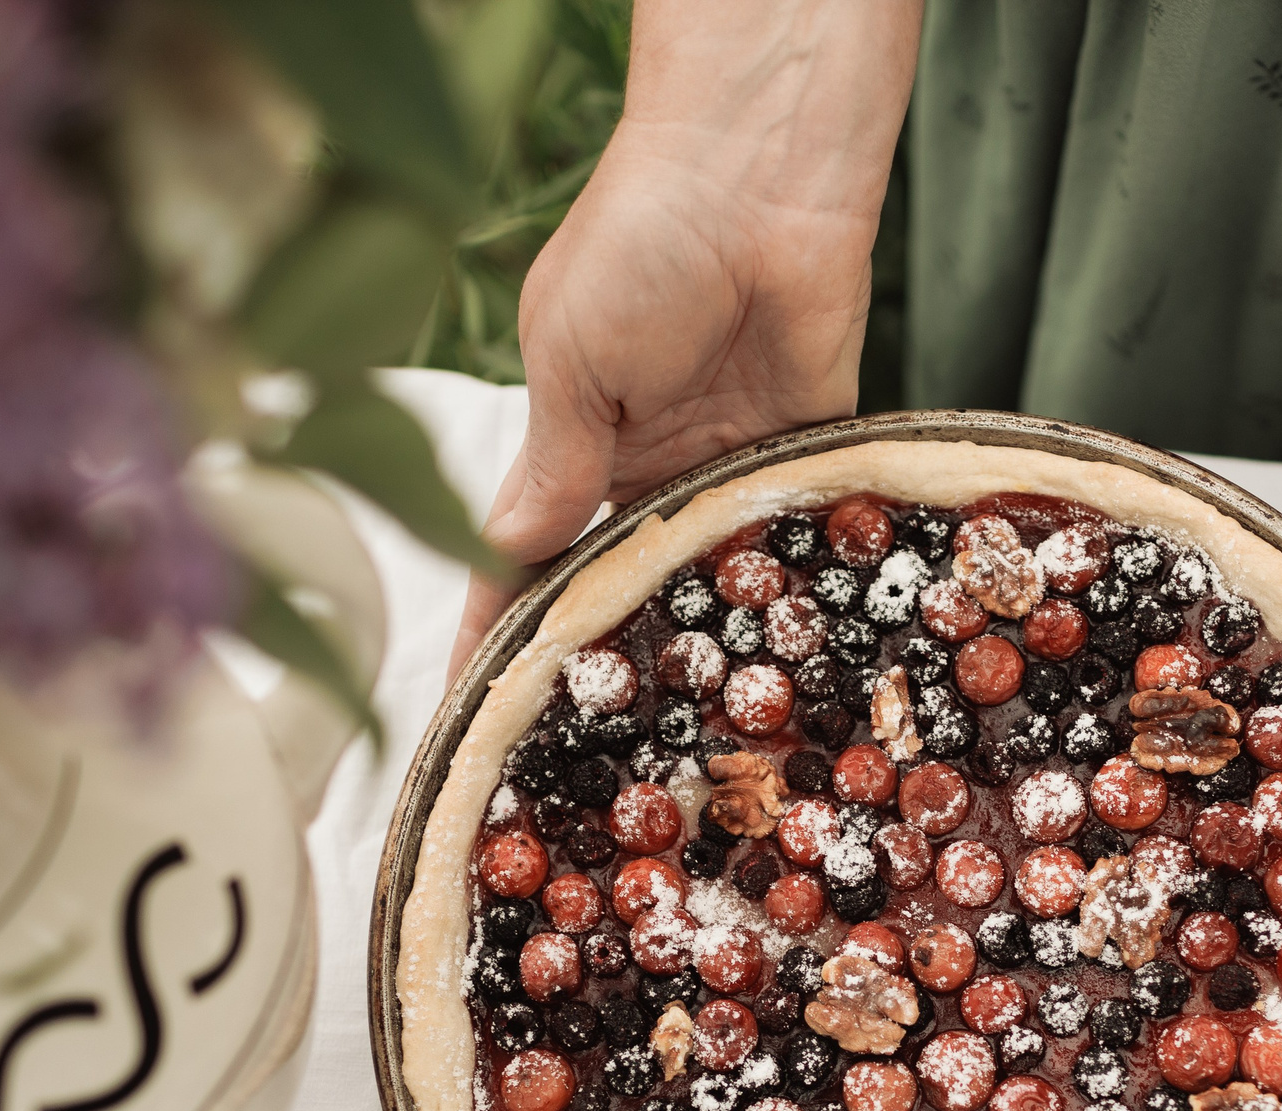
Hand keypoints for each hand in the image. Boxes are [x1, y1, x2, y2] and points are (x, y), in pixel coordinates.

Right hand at [449, 0, 921, 684]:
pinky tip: (782, 673)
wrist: (759, 173)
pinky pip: (796, 544)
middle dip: (602, 670)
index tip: (475, 724)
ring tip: (682, 746)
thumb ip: (556, 469)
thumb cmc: (641, 242)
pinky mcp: (806, 459)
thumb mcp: (570, 360)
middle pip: (618, 593)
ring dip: (696, 652)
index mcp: (573, 447)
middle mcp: (649, 472)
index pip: (525, 566)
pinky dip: (788, 598)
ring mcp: (729, 471)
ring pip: (706, 585)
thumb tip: (509, 558)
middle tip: (586, 765)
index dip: (500, 642)